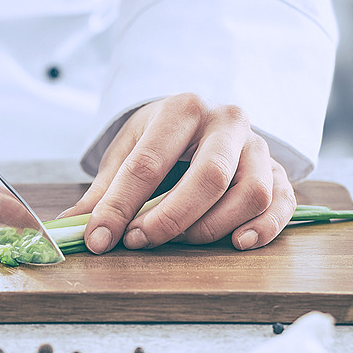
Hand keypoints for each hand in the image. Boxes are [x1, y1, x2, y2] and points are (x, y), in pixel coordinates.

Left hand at [63, 95, 296, 252]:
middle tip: (140, 241)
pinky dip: (264, 228)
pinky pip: (282, 202)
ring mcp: (258, 146)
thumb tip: (69, 225)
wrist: (203, 120)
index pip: (148, 162)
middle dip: (170, 218)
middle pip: (208, 177)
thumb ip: (102, 191)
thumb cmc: (161, 140)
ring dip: (213, 227)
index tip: (99, 239)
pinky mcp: (279, 171)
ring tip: (182, 241)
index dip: (120, 206)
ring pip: (250, 192)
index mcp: (181, 109)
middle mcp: (226, 121)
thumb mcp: (127, 152)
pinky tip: (237, 243)